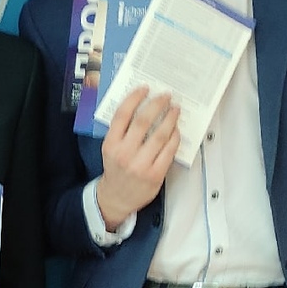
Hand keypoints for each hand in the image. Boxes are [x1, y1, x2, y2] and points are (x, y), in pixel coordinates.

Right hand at [94, 86, 180, 230]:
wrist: (116, 198)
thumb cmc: (116, 170)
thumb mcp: (111, 149)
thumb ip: (122, 131)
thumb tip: (143, 107)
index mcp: (111, 145)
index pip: (122, 115)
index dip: (134, 98)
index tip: (145, 89)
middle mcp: (124, 154)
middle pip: (143, 121)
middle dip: (157, 104)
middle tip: (166, 96)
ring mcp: (140, 165)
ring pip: (160, 134)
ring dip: (170, 118)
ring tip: (175, 110)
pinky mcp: (155, 174)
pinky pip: (169, 150)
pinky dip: (175, 137)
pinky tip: (176, 130)